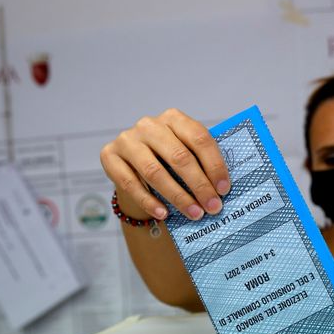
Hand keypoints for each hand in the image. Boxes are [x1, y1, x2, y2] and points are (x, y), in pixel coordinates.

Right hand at [101, 108, 229, 220]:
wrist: (134, 166)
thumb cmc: (168, 160)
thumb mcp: (186, 153)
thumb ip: (201, 163)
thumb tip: (223, 190)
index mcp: (174, 118)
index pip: (199, 138)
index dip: (214, 165)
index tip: (224, 189)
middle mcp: (149, 125)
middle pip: (179, 156)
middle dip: (199, 185)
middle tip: (213, 207)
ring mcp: (127, 140)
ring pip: (155, 172)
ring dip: (178, 197)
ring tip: (195, 214)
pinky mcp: (109, 156)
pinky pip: (130, 183)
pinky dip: (149, 202)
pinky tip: (164, 215)